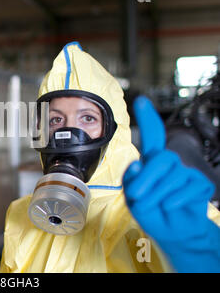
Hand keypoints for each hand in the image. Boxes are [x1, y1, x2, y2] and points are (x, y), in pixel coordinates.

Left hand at [122, 96, 218, 271]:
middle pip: (162, 157)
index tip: (141, 100)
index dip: (148, 119)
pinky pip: (187, 188)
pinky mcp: (200, 184)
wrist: (171, 232)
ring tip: (154, 205)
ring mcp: (186, 172)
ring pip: (173, 175)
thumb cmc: (151, 210)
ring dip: (158, 194)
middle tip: (137, 195)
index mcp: (151, 162)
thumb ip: (131, 181)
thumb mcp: (133, 197)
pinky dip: (174, 200)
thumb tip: (136, 164)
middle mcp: (169, 163)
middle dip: (148, 177)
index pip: (152, 137)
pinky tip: (170, 207)